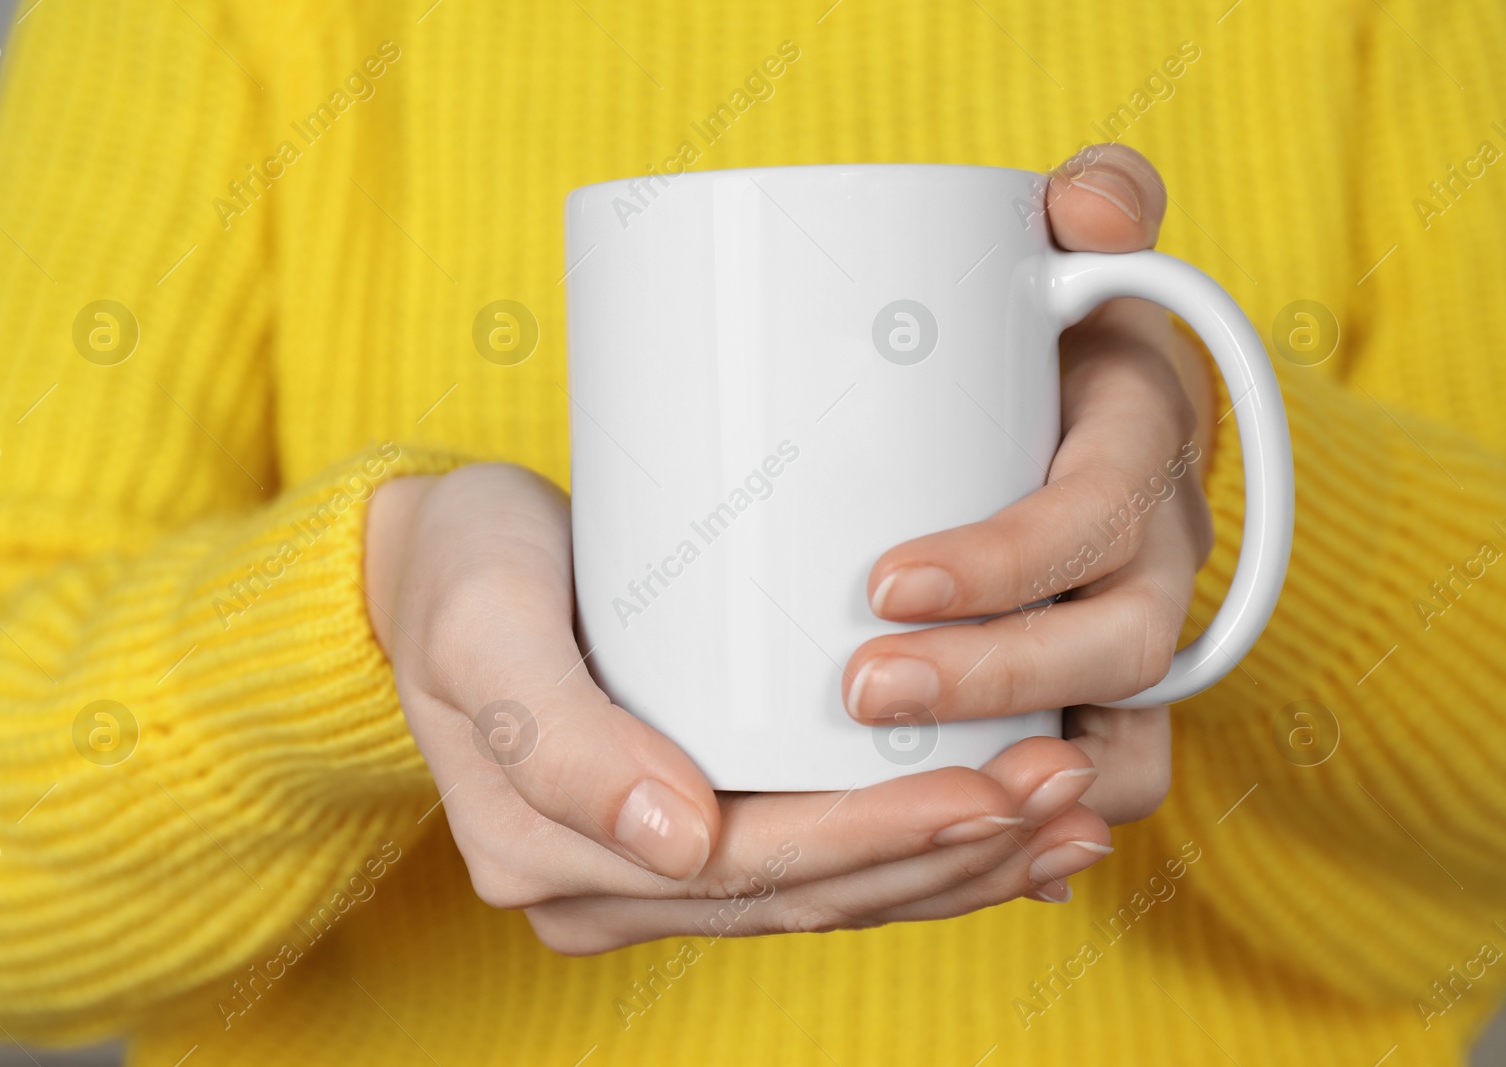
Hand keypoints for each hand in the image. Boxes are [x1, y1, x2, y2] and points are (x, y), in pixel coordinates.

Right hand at [363, 463, 1114, 953]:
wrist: (424, 567)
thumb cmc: (458, 573)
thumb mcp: (485, 629)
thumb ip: (563, 743)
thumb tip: (678, 844)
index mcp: (554, 857)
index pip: (753, 866)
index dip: (882, 839)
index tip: (995, 790)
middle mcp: (607, 888)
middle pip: (809, 891)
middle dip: (948, 852)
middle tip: (1069, 789)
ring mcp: (646, 869)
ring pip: (824, 893)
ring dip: (952, 865)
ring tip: (1067, 817)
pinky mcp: (682, 829)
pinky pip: (809, 864)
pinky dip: (909, 856)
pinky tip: (996, 837)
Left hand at [844, 145, 1215, 864]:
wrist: (1068, 400)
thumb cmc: (1046, 333)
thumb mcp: (1070, 255)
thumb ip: (1094, 203)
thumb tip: (1084, 201)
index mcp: (1138, 450)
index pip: (1094, 516)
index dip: (1008, 562)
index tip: (885, 583)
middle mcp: (1157, 556)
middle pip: (1110, 648)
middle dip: (992, 679)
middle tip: (859, 686)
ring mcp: (1132, 637)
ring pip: (1120, 736)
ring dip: (1018, 773)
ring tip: (891, 783)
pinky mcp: (1095, 695)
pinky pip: (1105, 778)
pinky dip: (1047, 831)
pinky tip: (949, 847)